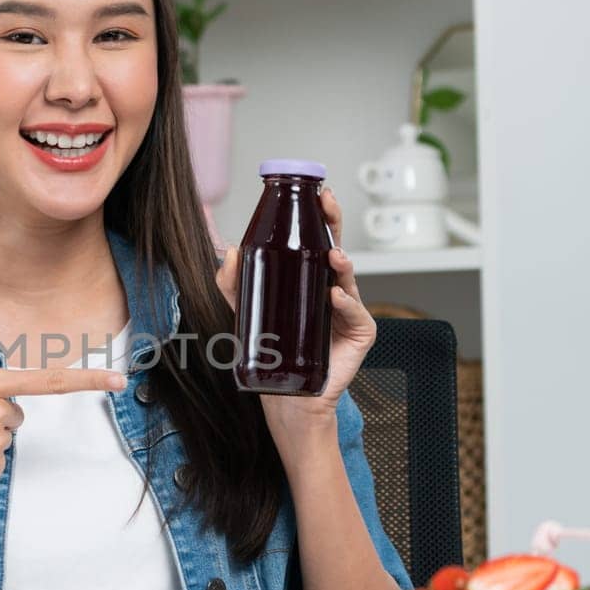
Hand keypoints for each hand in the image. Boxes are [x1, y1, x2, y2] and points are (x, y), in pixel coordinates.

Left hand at [215, 188, 375, 443]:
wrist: (287, 394)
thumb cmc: (275, 348)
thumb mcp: (247, 311)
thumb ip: (233, 284)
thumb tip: (229, 252)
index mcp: (312, 279)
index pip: (319, 241)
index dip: (320, 217)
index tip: (317, 194)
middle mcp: (334, 290)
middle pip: (338, 250)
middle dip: (334, 226)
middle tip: (328, 206)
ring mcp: (350, 311)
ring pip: (348, 281)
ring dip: (341, 264)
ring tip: (333, 255)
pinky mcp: (360, 334)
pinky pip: (355, 315)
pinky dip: (346, 305)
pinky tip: (334, 298)